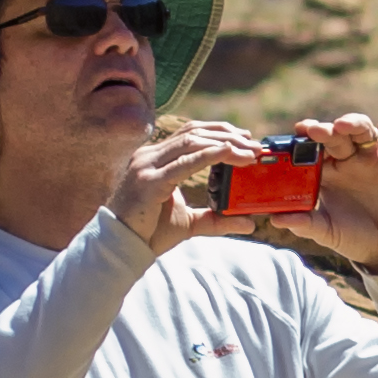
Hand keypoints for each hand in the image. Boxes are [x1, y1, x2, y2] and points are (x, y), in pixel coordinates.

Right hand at [109, 121, 269, 253]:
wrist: (121, 246)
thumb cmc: (150, 232)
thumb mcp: (189, 222)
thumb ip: (217, 219)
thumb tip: (249, 223)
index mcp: (155, 158)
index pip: (190, 133)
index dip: (219, 131)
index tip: (246, 137)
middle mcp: (149, 156)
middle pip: (194, 133)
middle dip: (228, 135)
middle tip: (255, 145)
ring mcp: (146, 165)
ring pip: (191, 142)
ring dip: (224, 144)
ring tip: (249, 152)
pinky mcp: (149, 181)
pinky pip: (183, 162)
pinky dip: (208, 155)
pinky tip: (227, 153)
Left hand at [279, 111, 377, 271]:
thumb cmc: (355, 238)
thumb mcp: (327, 232)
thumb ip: (305, 224)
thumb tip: (275, 219)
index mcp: (327, 173)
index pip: (312, 148)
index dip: (302, 139)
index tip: (293, 136)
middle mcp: (349, 161)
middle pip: (336, 135)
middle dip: (325, 130)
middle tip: (314, 131)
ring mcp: (375, 160)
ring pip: (364, 130)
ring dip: (353, 123)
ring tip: (342, 126)